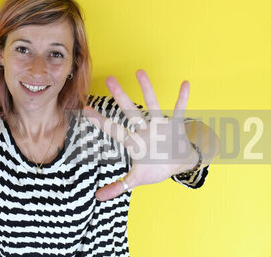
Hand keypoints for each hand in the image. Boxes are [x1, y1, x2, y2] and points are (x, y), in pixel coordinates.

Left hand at [83, 69, 197, 200]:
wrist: (179, 165)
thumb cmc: (156, 168)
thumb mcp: (137, 179)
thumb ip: (118, 186)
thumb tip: (97, 198)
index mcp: (134, 142)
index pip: (114, 130)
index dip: (100, 121)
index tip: (85, 109)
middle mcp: (144, 130)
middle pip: (130, 111)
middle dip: (120, 96)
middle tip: (109, 78)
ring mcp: (160, 126)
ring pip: (152, 105)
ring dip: (147, 89)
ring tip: (139, 71)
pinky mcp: (176, 126)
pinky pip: (180, 110)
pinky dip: (183, 98)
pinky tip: (185, 83)